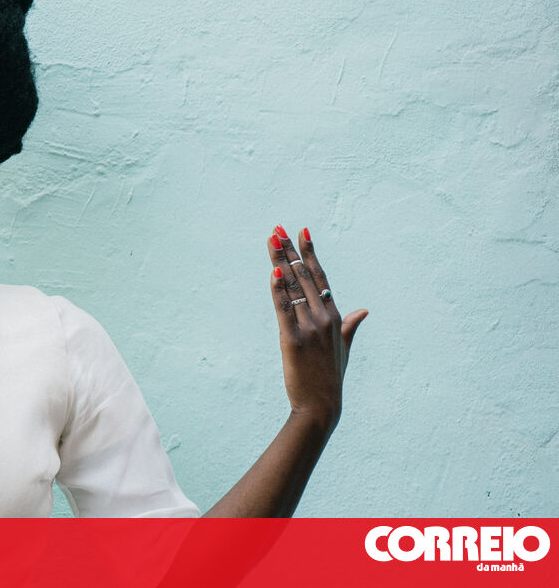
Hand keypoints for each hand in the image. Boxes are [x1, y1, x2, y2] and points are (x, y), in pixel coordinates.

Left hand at [266, 225, 366, 430]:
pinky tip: (272, 273)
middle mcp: (324, 318)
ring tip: (270, 240)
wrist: (321, 405)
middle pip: (304, 276)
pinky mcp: (292, 340)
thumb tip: (364, 310)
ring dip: (279, 261)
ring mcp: (309, 328)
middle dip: (289, 250)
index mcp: (334, 317)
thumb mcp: (344, 349)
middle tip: (277, 228)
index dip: (309, 253)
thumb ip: (351, 326)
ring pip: (293, 288)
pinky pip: (283, 310)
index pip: (321, 277)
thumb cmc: (331, 378)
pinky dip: (278, 290)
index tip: (301, 231)